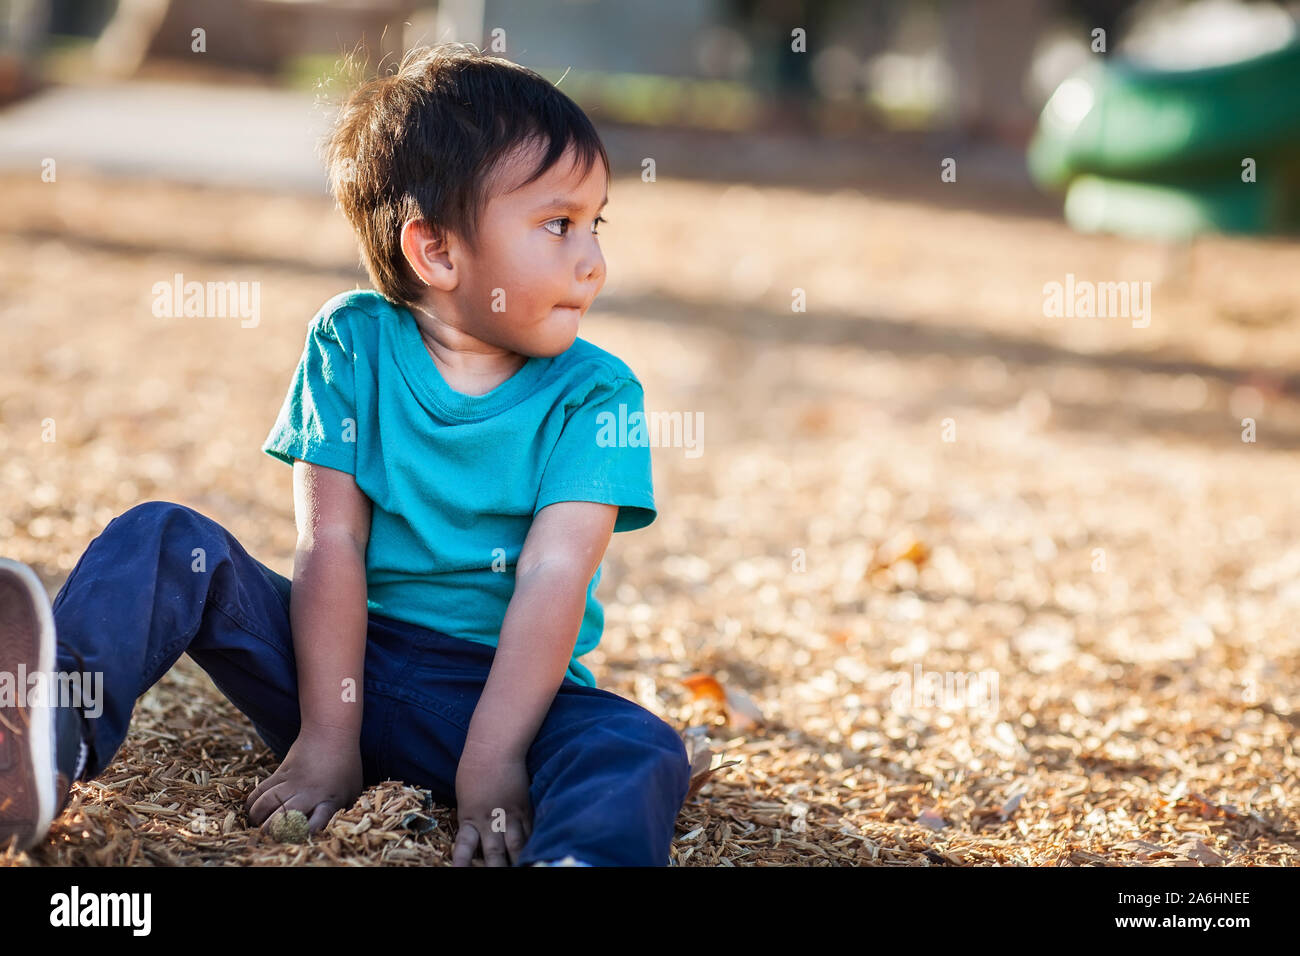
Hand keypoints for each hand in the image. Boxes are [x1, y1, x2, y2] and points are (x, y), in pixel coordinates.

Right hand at [244, 724, 362, 835]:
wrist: (331, 733)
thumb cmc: (346, 764)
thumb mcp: (353, 789)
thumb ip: (343, 808)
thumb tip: (336, 826)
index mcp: (329, 800)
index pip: (317, 821)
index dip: (306, 832)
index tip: (299, 836)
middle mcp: (309, 793)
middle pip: (284, 815)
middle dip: (272, 829)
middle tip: (268, 835)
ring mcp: (292, 782)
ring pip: (267, 802)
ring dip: (258, 816)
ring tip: (256, 824)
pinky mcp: (281, 772)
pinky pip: (261, 789)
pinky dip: (252, 801)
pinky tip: (251, 809)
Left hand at [453, 747, 532, 865]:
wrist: (494, 748)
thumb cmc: (474, 769)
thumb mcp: (466, 799)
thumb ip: (471, 820)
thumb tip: (477, 838)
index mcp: (469, 818)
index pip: (464, 849)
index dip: (462, 864)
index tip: (460, 872)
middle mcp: (489, 821)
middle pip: (494, 854)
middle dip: (497, 868)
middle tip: (499, 873)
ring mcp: (510, 815)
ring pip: (516, 845)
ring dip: (519, 860)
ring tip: (525, 866)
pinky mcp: (525, 807)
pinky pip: (531, 830)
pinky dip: (534, 841)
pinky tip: (539, 850)